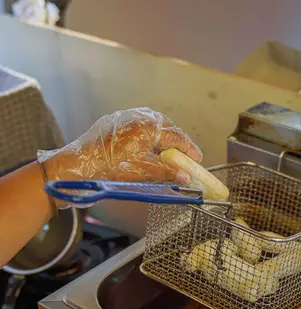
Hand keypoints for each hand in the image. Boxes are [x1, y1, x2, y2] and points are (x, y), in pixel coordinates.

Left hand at [39, 107, 201, 184]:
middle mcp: (139, 116)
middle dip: (177, 143)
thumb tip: (185, 177)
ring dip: (163, 139)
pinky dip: (149, 137)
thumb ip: (167, 172)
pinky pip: (139, 126)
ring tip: (168, 155)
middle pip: (167, 128)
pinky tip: (148, 149)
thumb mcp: (143, 172)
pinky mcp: (115, 122)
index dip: (189, 149)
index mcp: (148, 126)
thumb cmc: (108, 167)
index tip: (197, 159)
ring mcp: (126, 117)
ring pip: (153, 126)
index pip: (177, 137)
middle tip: (185, 158)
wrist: (79, 165)